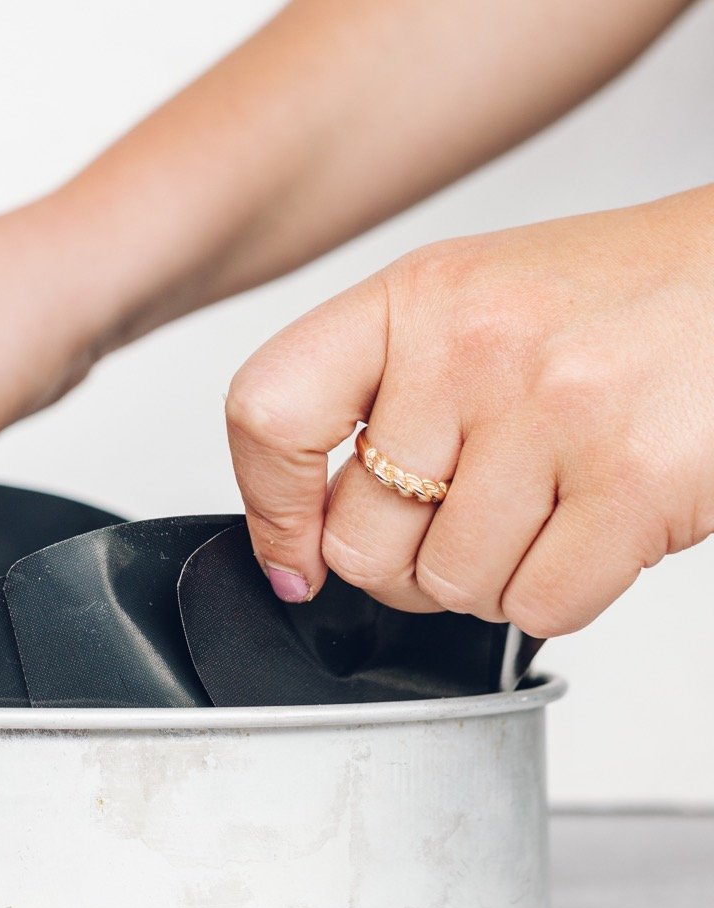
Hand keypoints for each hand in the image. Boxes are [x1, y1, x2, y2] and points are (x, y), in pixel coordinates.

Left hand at [226, 185, 713, 637]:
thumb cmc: (599, 303)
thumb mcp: (459, 308)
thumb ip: (370, 400)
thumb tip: (300, 539)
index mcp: (410, 299)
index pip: (271, 413)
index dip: (270, 507)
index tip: (293, 553)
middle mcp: (472, 348)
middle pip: (361, 542)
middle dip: (404, 564)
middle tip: (458, 524)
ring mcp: (555, 412)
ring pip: (452, 587)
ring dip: (489, 577)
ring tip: (538, 508)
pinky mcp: (636, 481)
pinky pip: (539, 608)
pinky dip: (554, 594)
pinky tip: (583, 530)